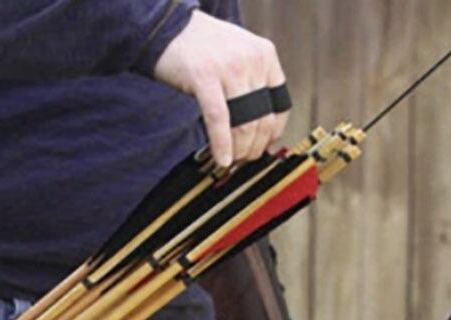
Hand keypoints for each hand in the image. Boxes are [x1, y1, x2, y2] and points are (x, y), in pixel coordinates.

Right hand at [153, 10, 288, 168]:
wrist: (170, 28)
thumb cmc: (202, 49)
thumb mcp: (237, 58)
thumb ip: (250, 84)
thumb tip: (256, 127)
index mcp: (265, 55)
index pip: (281, 104)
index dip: (273, 133)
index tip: (262, 147)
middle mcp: (252, 60)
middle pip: (263, 118)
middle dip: (254, 147)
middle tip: (244, 160)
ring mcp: (229, 68)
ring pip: (245, 123)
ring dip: (240, 150)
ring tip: (232, 161)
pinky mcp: (204, 77)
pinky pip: (219, 119)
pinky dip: (222, 144)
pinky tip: (222, 159)